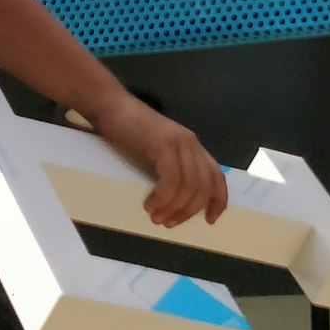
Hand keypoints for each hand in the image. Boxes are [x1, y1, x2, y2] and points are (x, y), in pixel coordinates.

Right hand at [90, 93, 227, 227]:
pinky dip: (163, 197)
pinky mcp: (163, 144)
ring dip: (174, 208)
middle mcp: (191, 143)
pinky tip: (150, 204)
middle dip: (188, 211)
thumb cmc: (130, 131)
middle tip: (168, 223)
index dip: (218, 201)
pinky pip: (171, 179)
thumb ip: (171, 167)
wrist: (111, 106)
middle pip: (203, 186)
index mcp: (193, 146)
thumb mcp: (158, 150)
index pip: (216, 176)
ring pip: (189, 186)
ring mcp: (178, 142)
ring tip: (157, 217)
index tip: (209, 221)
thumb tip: (175, 203)